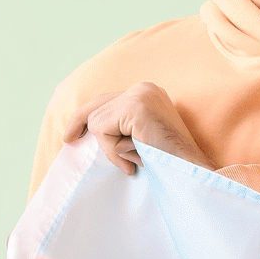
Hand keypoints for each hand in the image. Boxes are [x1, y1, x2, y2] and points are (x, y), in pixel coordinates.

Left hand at [63, 81, 207, 174]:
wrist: (192, 170)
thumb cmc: (169, 161)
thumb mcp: (140, 137)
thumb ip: (121, 127)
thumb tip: (91, 128)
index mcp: (148, 93)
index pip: (106, 100)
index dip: (85, 116)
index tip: (71, 132)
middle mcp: (144, 88)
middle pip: (97, 107)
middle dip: (85, 127)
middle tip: (67, 138)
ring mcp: (140, 95)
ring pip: (97, 122)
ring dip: (111, 147)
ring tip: (136, 158)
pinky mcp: (135, 108)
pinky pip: (101, 130)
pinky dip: (112, 148)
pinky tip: (136, 154)